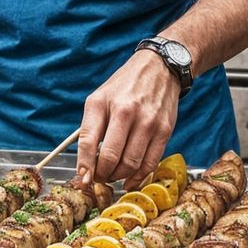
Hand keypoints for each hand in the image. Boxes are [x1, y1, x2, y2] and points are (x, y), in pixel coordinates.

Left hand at [76, 49, 178, 185]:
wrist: (159, 68)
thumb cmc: (124, 87)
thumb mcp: (99, 99)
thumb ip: (90, 128)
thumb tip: (85, 165)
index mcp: (103, 103)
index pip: (88, 141)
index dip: (84, 166)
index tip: (83, 179)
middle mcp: (126, 112)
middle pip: (110, 158)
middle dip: (102, 175)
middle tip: (99, 177)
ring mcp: (148, 122)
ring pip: (130, 165)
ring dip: (118, 177)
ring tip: (113, 175)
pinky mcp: (164, 130)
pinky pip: (150, 163)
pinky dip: (137, 177)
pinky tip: (129, 179)